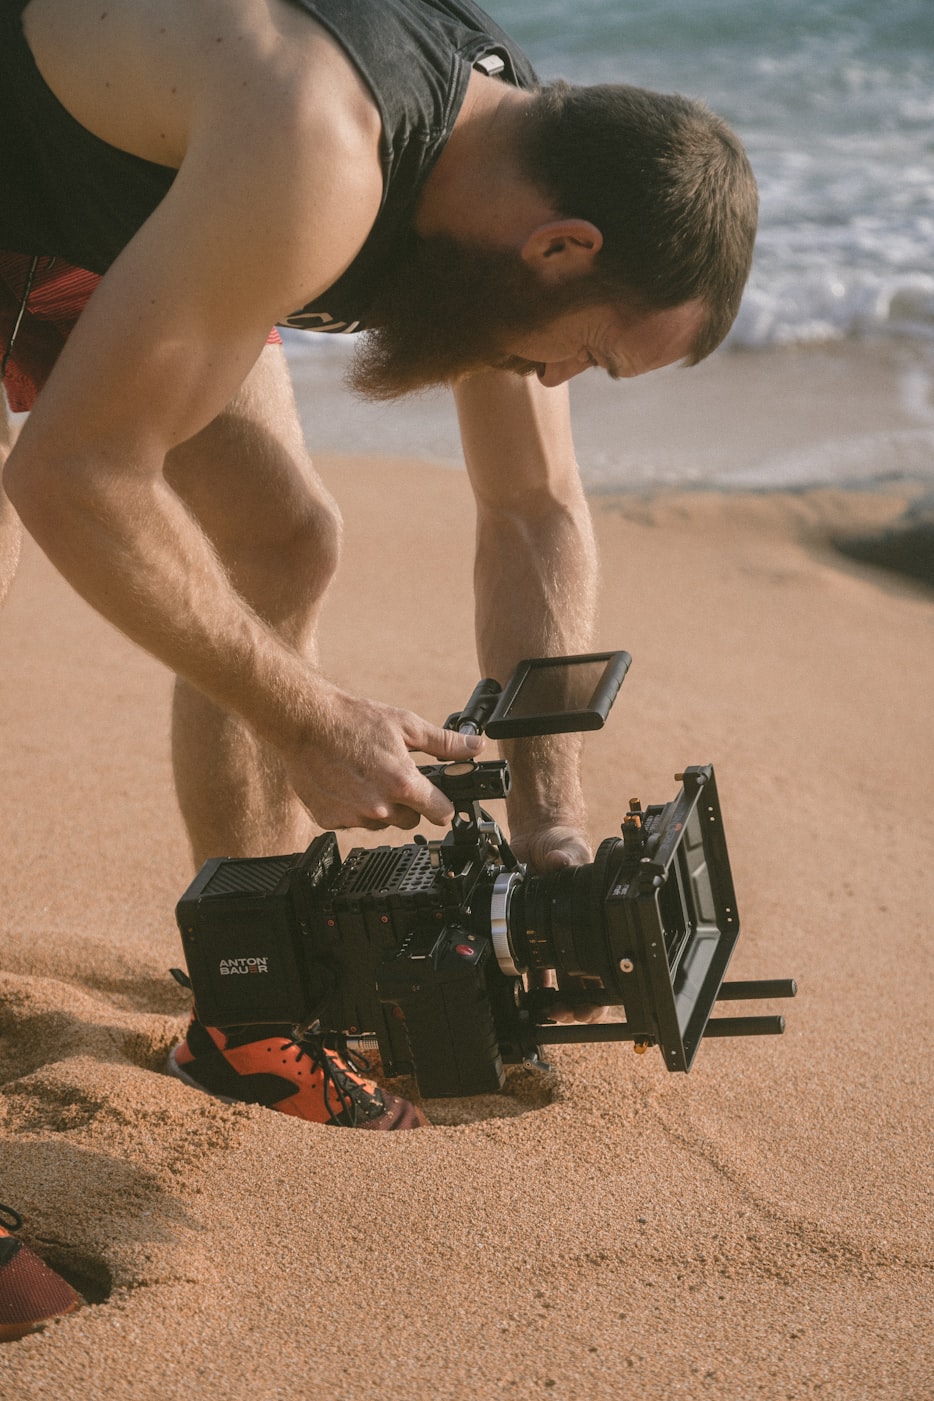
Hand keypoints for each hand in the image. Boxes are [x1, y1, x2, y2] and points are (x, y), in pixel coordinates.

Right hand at [282, 685, 482, 830]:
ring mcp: (354, 816)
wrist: (306, 722)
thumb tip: (475, 747)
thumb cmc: (353, 720)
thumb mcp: (406, 725)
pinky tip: (346, 783)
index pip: (441, 813)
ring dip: (379, 806)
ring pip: (381, 822)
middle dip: (408, 802)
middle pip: (410, 820)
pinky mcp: (331, 820)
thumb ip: (444, 743)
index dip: (443, 805)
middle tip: (392, 775)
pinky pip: (353, 821)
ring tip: (366, 775)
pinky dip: (352, 807)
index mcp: (403, 784)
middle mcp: (380, 806)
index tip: (439, 800)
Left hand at [512, 823, 610, 1025]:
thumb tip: (561, 862)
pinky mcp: (524, 931)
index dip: (599, 988)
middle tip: (566, 1013)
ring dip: (550, 998)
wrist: (537, 837)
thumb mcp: (570, 848)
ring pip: (553, 978)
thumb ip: (569, 858)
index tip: (592, 1004)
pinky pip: (525, 962)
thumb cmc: (563, 844)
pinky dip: (524, 979)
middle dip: (574, 1004)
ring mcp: (547, 935)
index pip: (600, 963)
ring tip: (546, 1009)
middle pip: (577, 981)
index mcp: (589, 921)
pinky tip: (521, 991)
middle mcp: (569, 933)